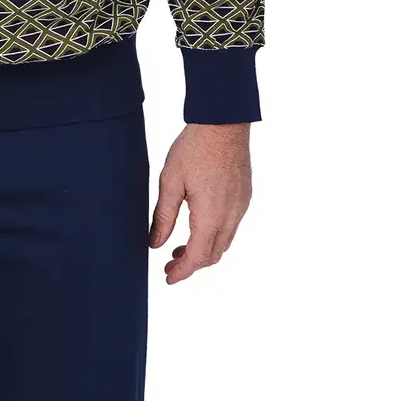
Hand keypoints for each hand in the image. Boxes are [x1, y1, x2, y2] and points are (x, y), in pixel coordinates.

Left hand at [149, 123, 251, 282]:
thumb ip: (163, 217)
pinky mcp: (244, 196)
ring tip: (181, 247)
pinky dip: (215, 235)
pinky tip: (199, 225)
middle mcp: (231, 216)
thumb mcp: (170, 182)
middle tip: (170, 263)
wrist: (223, 122)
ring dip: (204, 250)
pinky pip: (232, 226)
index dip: (182, 271)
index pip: (198, 257)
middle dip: (192, 264)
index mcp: (211, 215)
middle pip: (213, 255)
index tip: (168, 277)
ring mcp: (241, 206)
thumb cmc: (194, 148)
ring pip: (224, 242)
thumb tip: (155, 244)